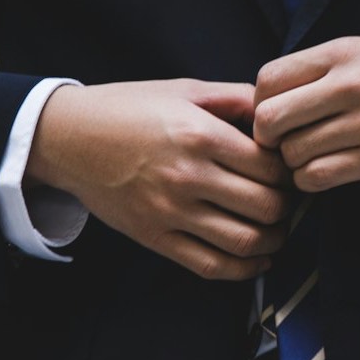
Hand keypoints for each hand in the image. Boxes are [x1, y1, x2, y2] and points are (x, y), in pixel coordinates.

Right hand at [27, 79, 291, 280]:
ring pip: (245, 242)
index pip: (271, 167)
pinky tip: (257, 259)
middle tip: (288, 199)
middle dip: (287, 206)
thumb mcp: (185, 89)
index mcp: (200, 135)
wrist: (69, 138)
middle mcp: (187, 176)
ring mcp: (170, 212)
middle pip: (266, 206)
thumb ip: (236, 98)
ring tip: (277, 229)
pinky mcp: (155, 237)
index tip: (290, 169)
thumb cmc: (129, 108)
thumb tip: (279, 111)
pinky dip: (244, 269)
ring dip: (274, 240)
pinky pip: (211, 265)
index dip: (290, 171)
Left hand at [253, 34, 359, 191]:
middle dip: (269, 138)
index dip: (260, 103)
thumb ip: (325, 70)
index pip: (267, 80)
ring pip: (293, 154)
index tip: (277, 114)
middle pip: (269, 120)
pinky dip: (313, 180)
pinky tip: (328, 171)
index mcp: (343, 52)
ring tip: (313, 157)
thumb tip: (274, 98)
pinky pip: (320, 177)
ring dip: (294, 163)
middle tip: (285, 143)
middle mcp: (350, 85)